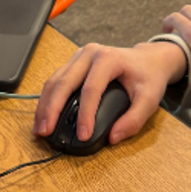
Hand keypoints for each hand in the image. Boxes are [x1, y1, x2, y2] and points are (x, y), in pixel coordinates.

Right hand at [33, 40, 185, 144]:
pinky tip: (44, 116)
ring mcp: (78, 57)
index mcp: (108, 58)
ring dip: (44, 106)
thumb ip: (134, 120)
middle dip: (52, 109)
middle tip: (46, 131)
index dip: (85, 114)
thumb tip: (113, 137)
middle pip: (63, 82)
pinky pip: (55, 81)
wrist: (148, 59)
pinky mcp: (72, 63)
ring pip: (53, 81)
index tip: (83, 135)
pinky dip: (47, 100)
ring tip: (39, 127)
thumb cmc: (149, 76)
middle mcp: (89, 54)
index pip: (91, 89)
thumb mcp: (150, 99)